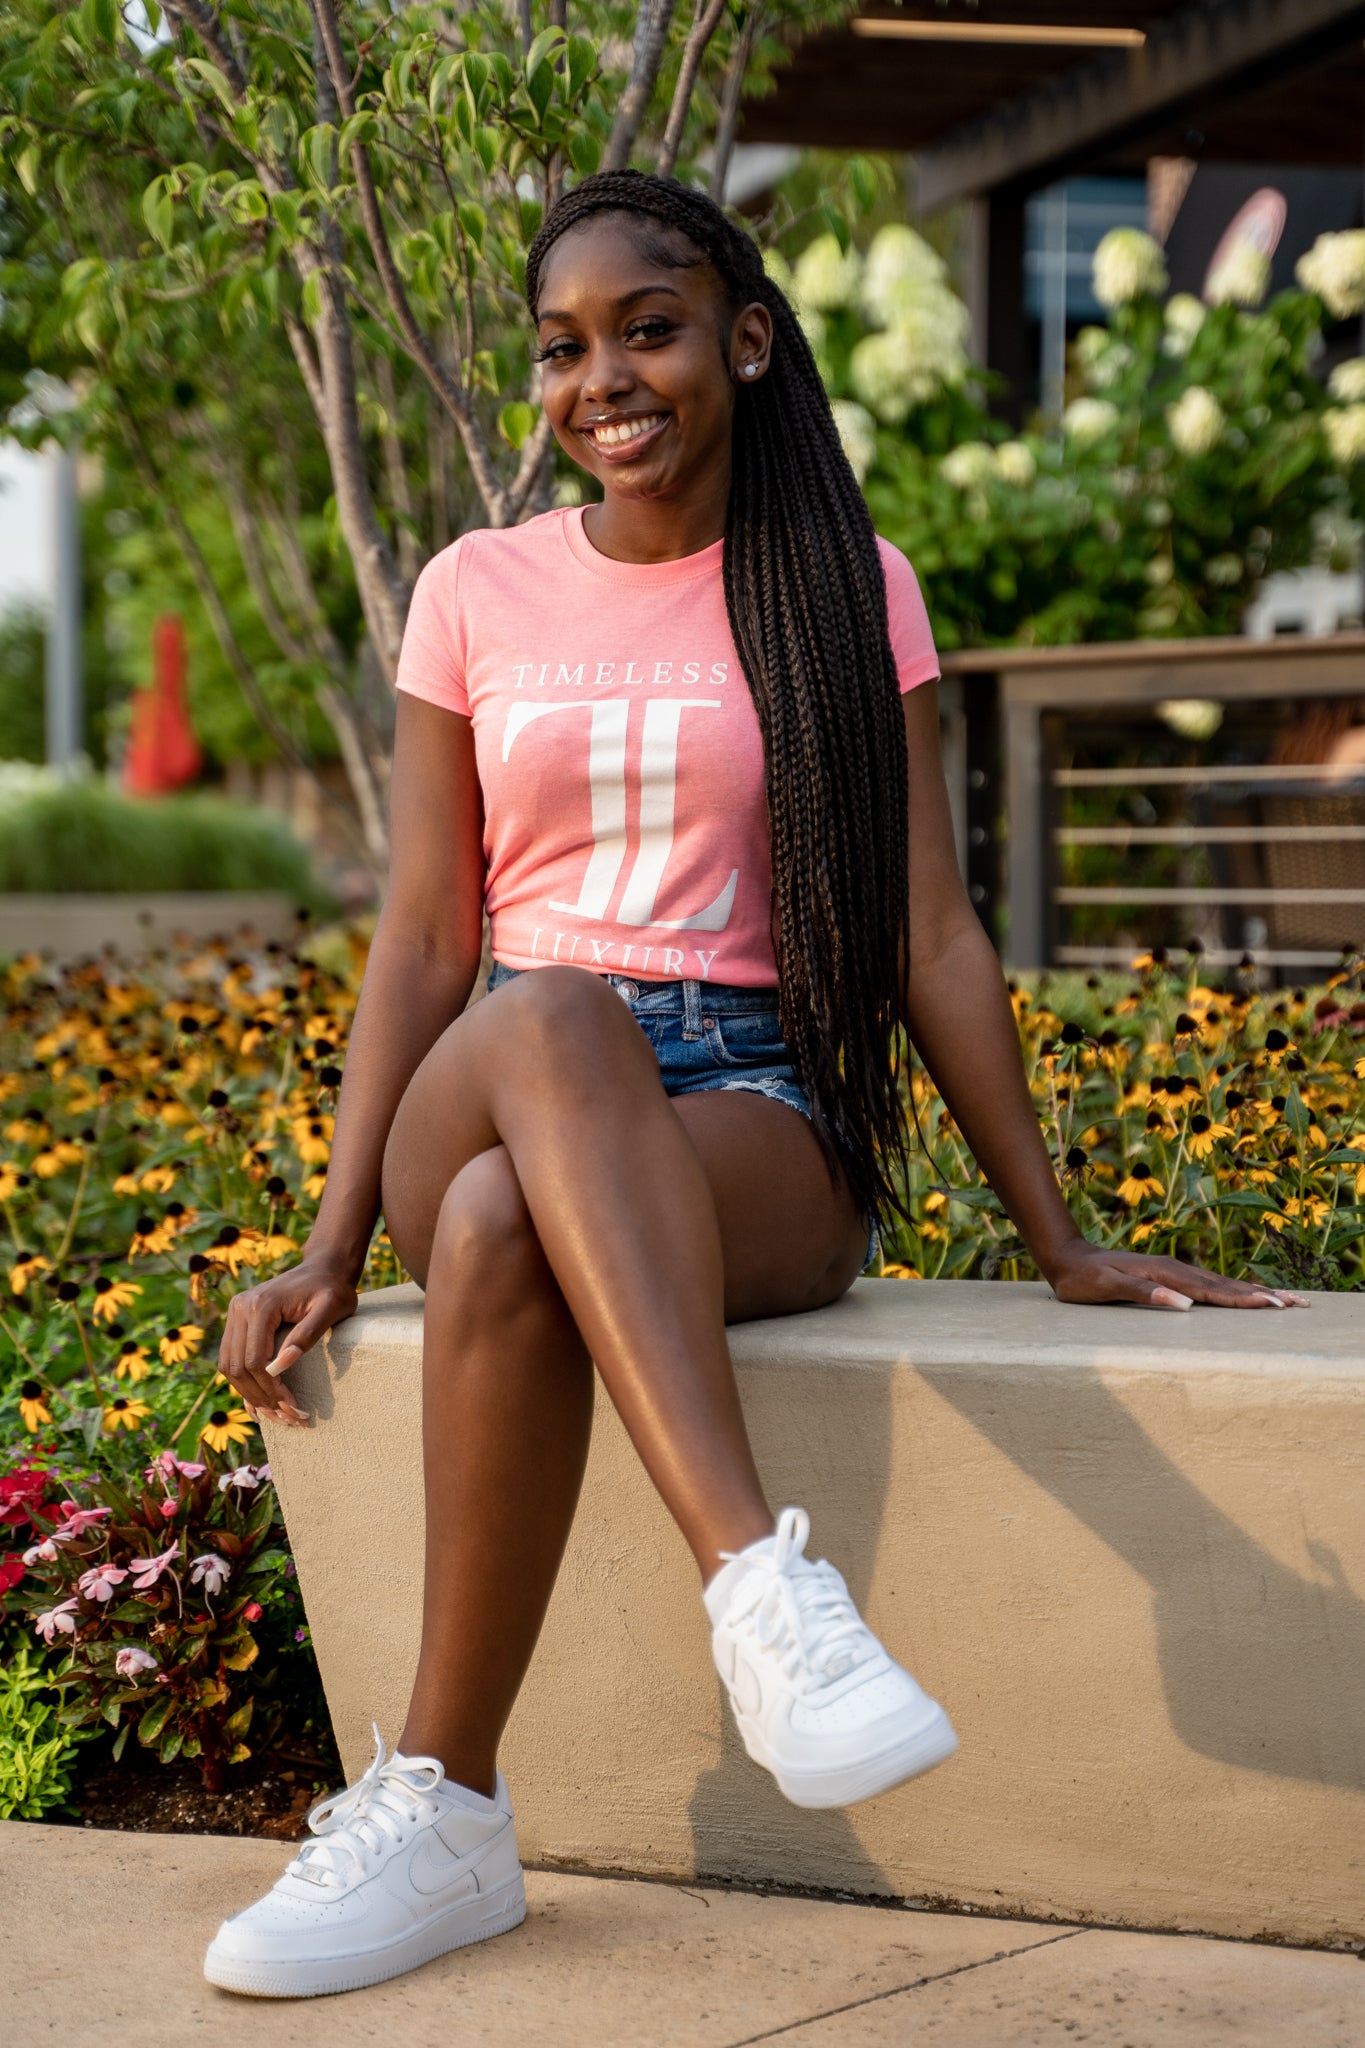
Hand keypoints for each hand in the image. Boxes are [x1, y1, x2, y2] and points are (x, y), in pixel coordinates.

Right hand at [219, 1252, 360, 1425]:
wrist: (323, 1267)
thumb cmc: (332, 1288)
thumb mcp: (331, 1308)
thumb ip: (307, 1335)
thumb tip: (280, 1367)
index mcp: (260, 1305)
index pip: (255, 1360)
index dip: (271, 1389)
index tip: (293, 1408)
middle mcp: (240, 1307)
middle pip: (237, 1367)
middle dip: (260, 1397)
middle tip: (286, 1418)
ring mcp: (235, 1313)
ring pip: (229, 1366)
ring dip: (249, 1394)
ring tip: (275, 1415)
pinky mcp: (238, 1320)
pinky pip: (231, 1357)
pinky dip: (242, 1382)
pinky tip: (257, 1403)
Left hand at [1044, 1240, 1308, 1312]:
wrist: (1066, 1257)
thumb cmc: (1082, 1279)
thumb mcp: (1105, 1288)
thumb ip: (1142, 1294)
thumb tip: (1183, 1304)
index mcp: (1166, 1274)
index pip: (1213, 1291)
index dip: (1244, 1300)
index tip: (1275, 1306)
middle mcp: (1175, 1270)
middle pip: (1226, 1285)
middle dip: (1263, 1295)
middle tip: (1299, 1304)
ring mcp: (1173, 1271)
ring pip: (1221, 1284)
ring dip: (1253, 1292)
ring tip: (1285, 1300)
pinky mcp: (1169, 1277)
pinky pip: (1208, 1286)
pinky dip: (1232, 1291)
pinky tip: (1244, 1297)